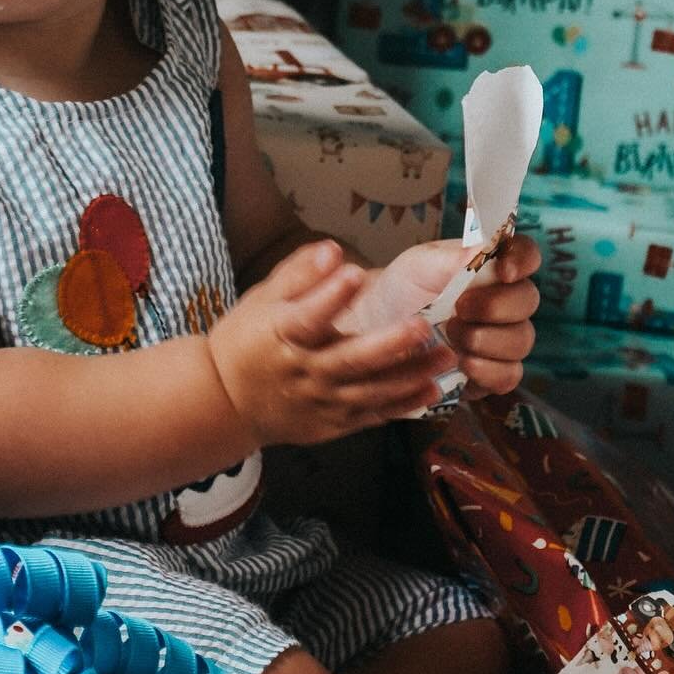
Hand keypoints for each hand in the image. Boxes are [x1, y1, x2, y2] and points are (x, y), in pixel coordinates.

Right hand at [206, 238, 452, 447]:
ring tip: (445, 355)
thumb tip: (332, 250)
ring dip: (410, 375)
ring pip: (370, 390)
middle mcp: (303, 372)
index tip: (356, 272)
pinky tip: (432, 389)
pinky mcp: (334, 423)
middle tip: (423, 325)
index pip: (306, 316)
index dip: (330, 296)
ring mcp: (321, 402)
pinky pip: (372, 414)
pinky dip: (403, 404)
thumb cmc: (248, 339)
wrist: (228, 401)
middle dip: (388, 344)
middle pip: (348, 359)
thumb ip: (299, 274)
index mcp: (280, 335)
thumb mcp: (262, 299)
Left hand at [342, 234, 540, 398]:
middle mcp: (504, 300)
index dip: (522, 260)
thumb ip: (454, 257)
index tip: (504, 271)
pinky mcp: (492, 372)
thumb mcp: (420, 264)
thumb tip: (488, 246)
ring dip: (486, 339)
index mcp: (491, 265)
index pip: (526, 255)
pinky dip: (488, 370)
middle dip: (495, 306)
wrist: (378, 327)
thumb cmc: (404, 287)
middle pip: (528, 300)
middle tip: (459, 308)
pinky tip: (463, 364)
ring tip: (450, 334)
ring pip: (521, 340)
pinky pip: (510, 375)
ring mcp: (502, 338)